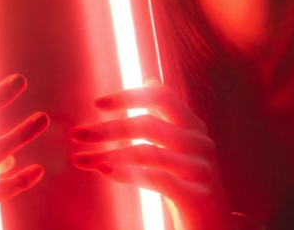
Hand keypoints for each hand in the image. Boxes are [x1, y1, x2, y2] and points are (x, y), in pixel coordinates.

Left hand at [70, 80, 235, 229]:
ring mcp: (201, 170)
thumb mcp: (178, 146)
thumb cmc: (190, 183)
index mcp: (193, 127)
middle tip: (77, 135)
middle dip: (108, 129)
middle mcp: (200, 144)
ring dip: (109, 153)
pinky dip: (126, 173)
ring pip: (148, 152)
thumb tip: (149, 78)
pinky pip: (157, 179)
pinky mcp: (199, 197)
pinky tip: (104, 170)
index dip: (129, 96)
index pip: (161, 97)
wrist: (216, 226)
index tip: (98, 104)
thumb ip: (164, 116)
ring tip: (81, 159)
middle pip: (148, 124)